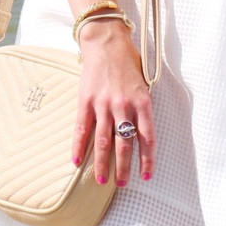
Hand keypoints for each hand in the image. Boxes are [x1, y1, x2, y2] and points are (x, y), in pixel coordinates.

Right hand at [72, 19, 155, 186]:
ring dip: (103, 163)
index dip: (147, 159)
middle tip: (122, 184)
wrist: (107, 42)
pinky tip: (77, 161)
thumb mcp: (144, 85)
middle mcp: (124, 105)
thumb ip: (142, 109)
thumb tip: (140, 134)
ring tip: (102, 180)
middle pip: (125, 144)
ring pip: (104, 140)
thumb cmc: (128, 62)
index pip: (147, 138)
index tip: (146, 176)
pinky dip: (80, 146)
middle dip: (124, 167)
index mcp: (143, 102)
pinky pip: (82, 128)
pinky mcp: (86, 100)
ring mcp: (103, 104)